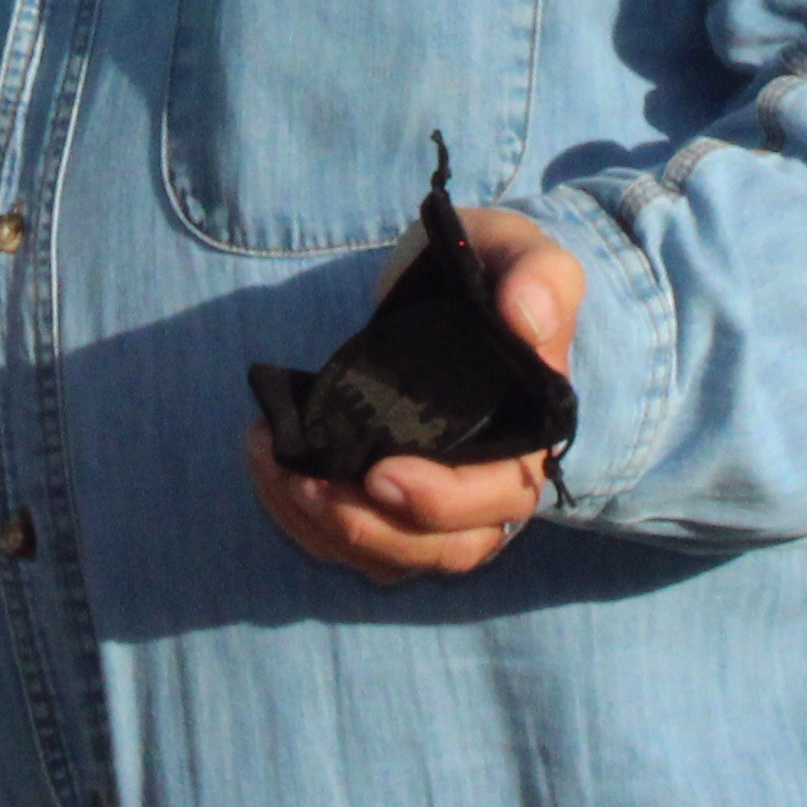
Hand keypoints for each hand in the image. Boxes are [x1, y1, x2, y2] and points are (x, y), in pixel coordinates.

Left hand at [245, 209, 583, 583]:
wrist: (444, 279)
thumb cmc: (486, 264)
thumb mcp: (514, 250)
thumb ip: (538, 277)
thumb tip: (526, 320)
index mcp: (529, 435)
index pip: (499, 498)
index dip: (442, 502)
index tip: (380, 476)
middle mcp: (490, 484)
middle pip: (443, 549)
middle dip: (369, 528)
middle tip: (306, 484)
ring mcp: (438, 498)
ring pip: (391, 557)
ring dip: (325, 528)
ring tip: (273, 466)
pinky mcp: (391, 497)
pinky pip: (352, 541)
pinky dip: (304, 521)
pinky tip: (269, 465)